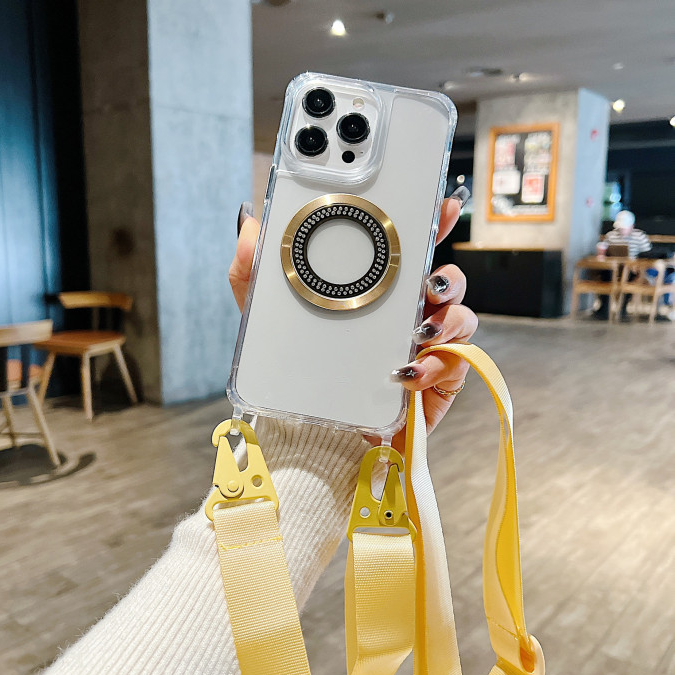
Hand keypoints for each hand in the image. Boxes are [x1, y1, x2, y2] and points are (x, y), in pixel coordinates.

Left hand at [229, 188, 477, 449]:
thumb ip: (254, 272)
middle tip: (430, 281)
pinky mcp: (436, 381)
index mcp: (377, 292)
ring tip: (420, 329)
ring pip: (460, 317)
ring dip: (448, 319)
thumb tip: (249, 223)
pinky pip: (456, 364)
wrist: (314, 432)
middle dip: (448, 274)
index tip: (440, 206)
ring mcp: (426, 346)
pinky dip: (437, 364)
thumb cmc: (300, 371)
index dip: (431, 225)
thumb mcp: (270, 319)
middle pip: (446, 280)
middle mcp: (407, 313)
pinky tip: (409, 370)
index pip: (409, 251)